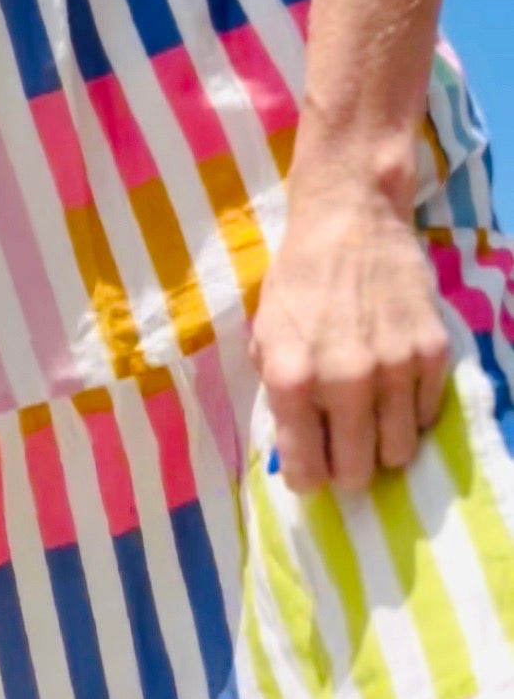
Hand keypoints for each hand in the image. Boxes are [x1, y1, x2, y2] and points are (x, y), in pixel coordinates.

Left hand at [250, 174, 451, 493]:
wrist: (349, 220)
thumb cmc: (298, 282)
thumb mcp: (266, 340)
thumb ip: (279, 396)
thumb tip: (298, 448)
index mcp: (293, 380)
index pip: (306, 471)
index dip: (309, 478)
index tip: (312, 471)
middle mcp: (346, 380)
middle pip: (357, 472)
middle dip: (348, 472)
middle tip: (344, 452)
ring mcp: (395, 367)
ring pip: (398, 453)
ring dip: (384, 448)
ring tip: (372, 425)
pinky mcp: (433, 351)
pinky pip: (427, 416)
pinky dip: (412, 415)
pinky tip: (396, 393)